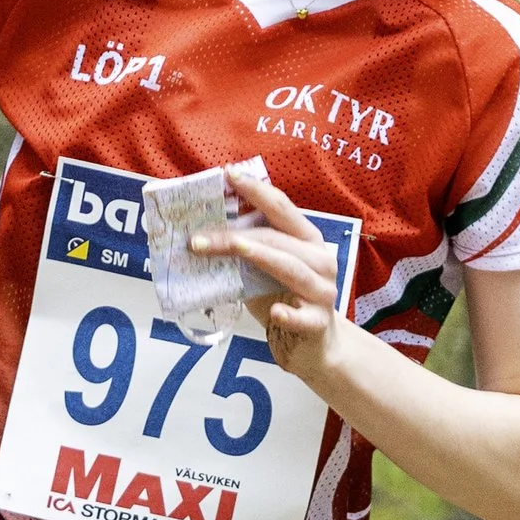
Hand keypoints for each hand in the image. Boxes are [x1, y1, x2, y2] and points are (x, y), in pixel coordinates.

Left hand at [193, 172, 341, 380]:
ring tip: (234, 249)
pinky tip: (275, 314)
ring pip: (291, 269)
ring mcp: (322, 291)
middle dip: (237, 235)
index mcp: (306, 239)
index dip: (256, 190)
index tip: (228, 175)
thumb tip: (198, 229)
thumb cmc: (282, 297)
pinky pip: (304, 317)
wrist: (311, 344)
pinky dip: (290, 315)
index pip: (281, 207)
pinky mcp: (319, 323)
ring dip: (259, 257)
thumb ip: (245, 249)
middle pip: (277, 239)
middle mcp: (320, 260)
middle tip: (197, 238)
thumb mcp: (263, 269)